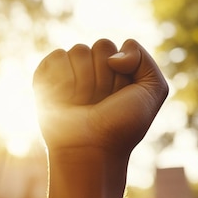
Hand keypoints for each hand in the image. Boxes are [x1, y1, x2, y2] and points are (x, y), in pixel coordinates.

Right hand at [33, 39, 168, 155]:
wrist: (91, 150)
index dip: (121, 72)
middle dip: (104, 76)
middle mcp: (92, 70)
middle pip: (100, 46)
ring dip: (84, 81)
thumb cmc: (121, 126)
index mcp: (115, 70)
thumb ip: (144, 59)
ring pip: (78, 51)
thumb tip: (112, 55)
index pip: (120, 47)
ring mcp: (69, 73)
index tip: (118, 97)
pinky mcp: (46, 78)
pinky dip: (63, 78)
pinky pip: (56, 57)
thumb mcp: (152, 90)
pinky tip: (65, 100)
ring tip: (83, 104)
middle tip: (100, 102)